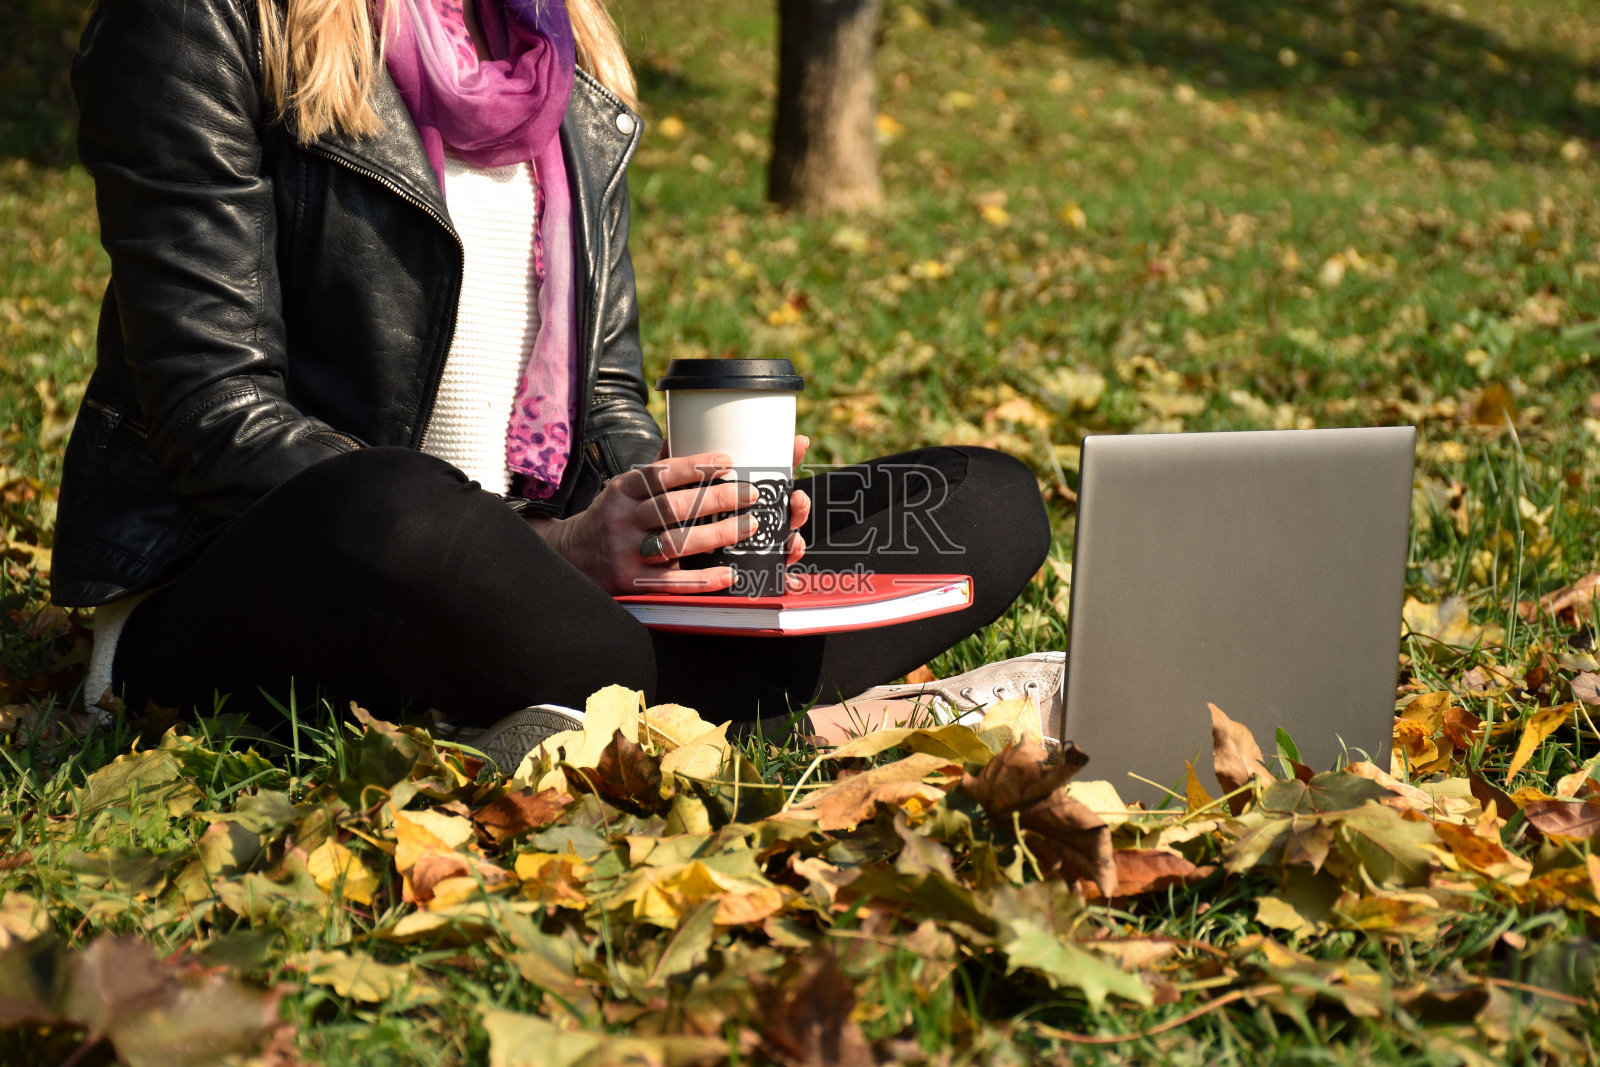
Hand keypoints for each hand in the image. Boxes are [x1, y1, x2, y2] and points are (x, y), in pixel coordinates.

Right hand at [528, 436, 811, 594]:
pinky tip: (728, 574)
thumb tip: (685, 431)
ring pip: (676, 542)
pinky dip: (702, 579)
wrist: (570, 558)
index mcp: (622, 490)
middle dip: (717, 498)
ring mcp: (626, 551)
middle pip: (672, 507)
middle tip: (751, 493)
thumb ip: (655, 469)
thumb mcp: (623, 489)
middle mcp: (622, 518)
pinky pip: (672, 582)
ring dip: (718, 534)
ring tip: (750, 526)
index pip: (659, 474)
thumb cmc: (611, 517)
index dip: (694, 466)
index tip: (727, 461)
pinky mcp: (632, 581)